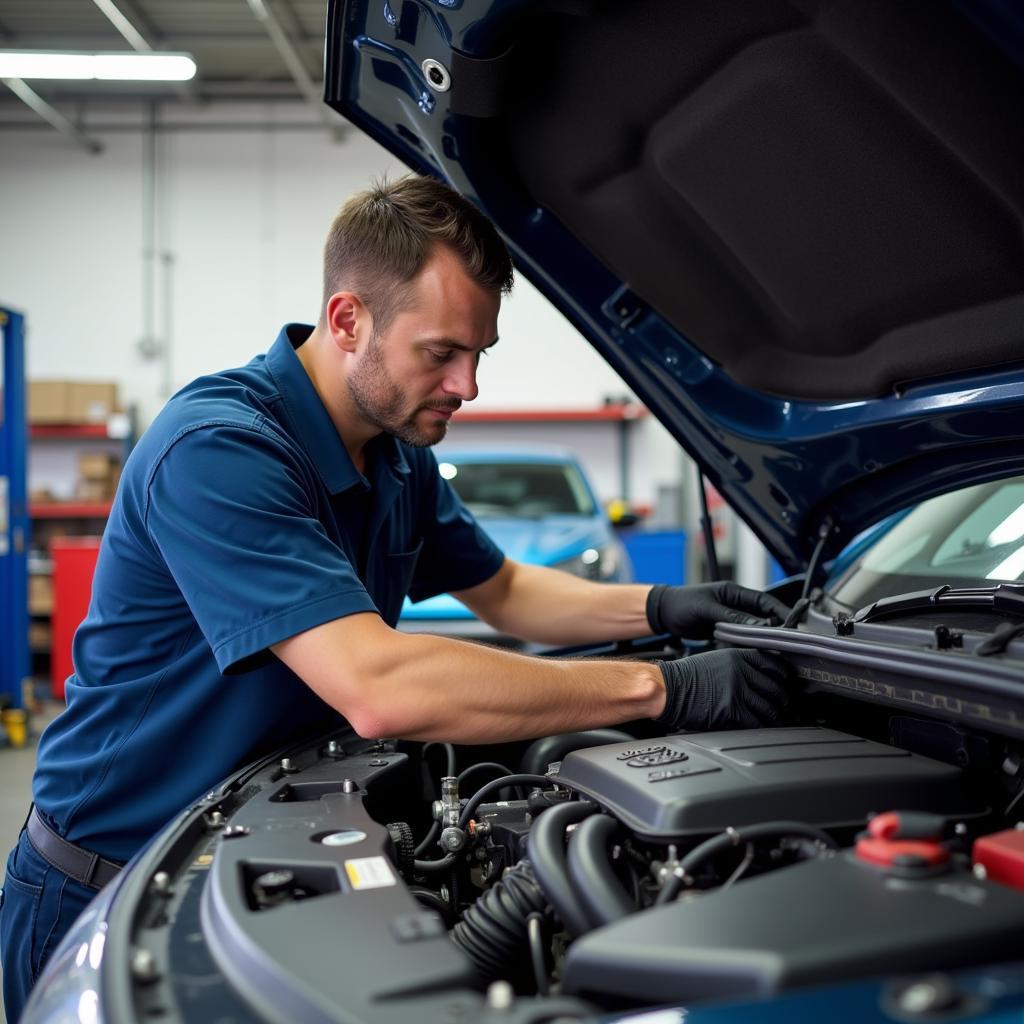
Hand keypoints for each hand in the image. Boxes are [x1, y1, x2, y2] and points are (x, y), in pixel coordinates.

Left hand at [646, 582, 789, 639]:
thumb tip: (758, 627)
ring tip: (773, 651)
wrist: (663, 613)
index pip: (765, 601)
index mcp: (734, 593)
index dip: (781, 612)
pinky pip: (742, 639)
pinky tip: (753, 654)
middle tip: (786, 643)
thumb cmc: (682, 604)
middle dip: (775, 629)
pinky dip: (748, 646)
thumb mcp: (707, 610)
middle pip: (763, 617)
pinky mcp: (724, 630)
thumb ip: (732, 617)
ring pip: (754, 630)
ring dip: (762, 639)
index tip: (794, 624)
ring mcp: (731, 618)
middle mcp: (736, 604)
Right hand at [654, 649, 789, 730]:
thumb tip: (758, 678)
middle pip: (776, 688)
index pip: (774, 664)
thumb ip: (738, 665)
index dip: (786, 676)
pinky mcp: (732, 709)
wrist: (668, 688)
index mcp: (738, 656)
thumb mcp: (715, 660)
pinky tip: (760, 728)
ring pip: (769, 708)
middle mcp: (741, 671)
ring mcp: (737, 690)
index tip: (789, 683)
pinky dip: (761, 727)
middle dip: (783, 700)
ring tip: (774, 720)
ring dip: (774, 717)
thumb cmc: (686, 676)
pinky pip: (756, 722)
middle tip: (784, 707)